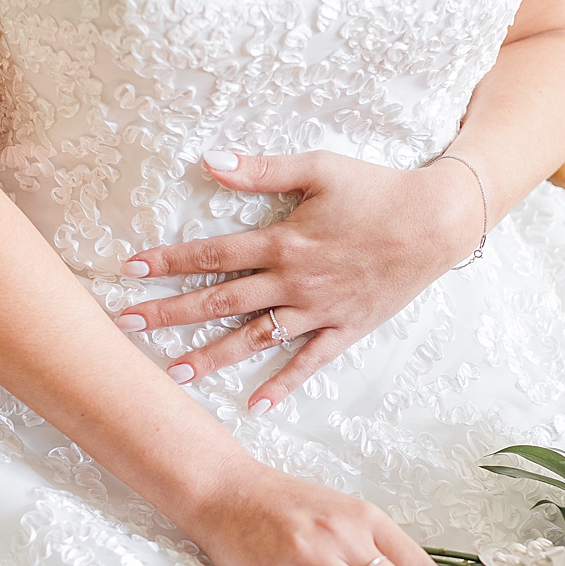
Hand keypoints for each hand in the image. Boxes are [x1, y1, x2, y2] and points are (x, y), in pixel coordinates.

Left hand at [117, 150, 484, 412]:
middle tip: (128, 324)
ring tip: (174, 373)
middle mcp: (294, 282)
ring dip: (212, 356)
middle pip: (221, 300)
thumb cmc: (377, 190)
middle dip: (171, 312)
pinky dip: (281, 385)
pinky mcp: (344, 329)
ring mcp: (318, 311)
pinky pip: (308, 363)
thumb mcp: (319, 167)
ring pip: (255, 338)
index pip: (213, 253)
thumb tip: (210, 159)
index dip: (169, 260)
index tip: (130, 269)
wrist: (436, 223)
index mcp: (283, 241)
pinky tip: (254, 406)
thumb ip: (262, 169)